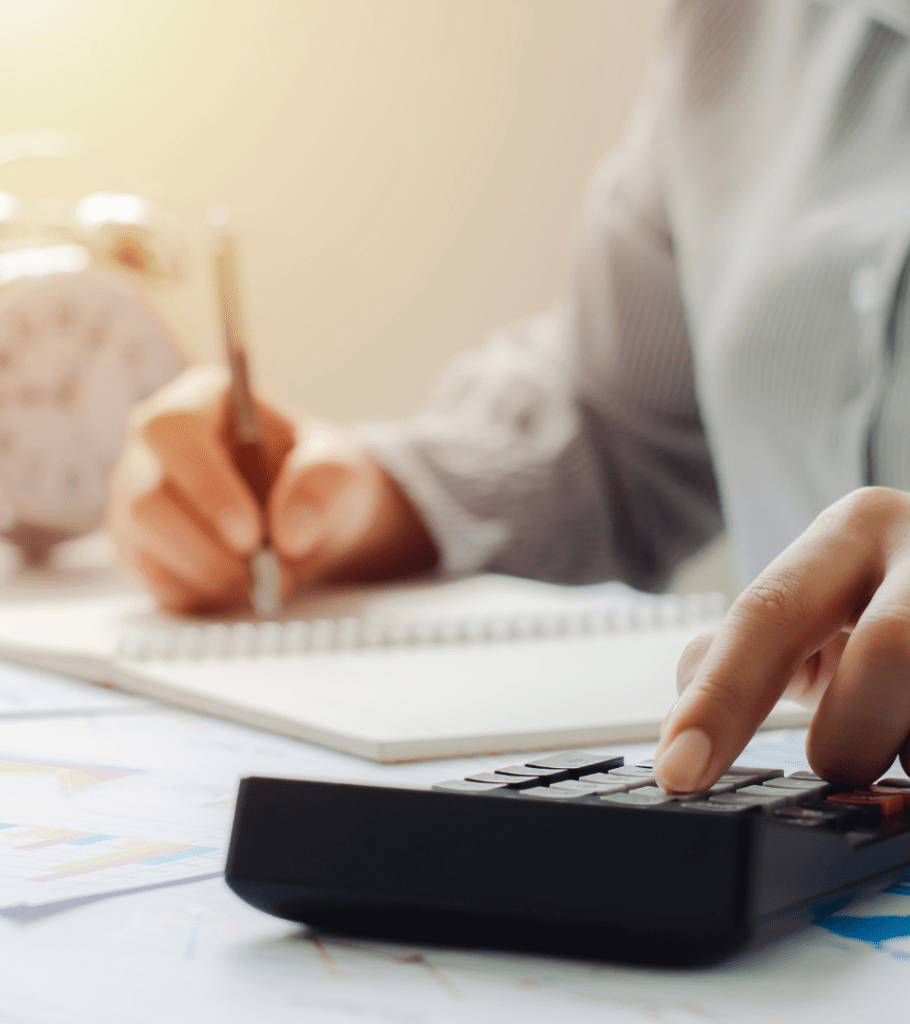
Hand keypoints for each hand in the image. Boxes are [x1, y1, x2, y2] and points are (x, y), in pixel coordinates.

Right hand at [108, 366, 436, 613]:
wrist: (315, 520)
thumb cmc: (320, 478)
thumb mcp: (340, 469)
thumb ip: (323, 485)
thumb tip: (291, 533)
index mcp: (200, 401)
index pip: (170, 429)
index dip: (203, 484)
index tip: (251, 533)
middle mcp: (155, 447)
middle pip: (145, 498)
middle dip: (208, 548)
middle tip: (264, 573)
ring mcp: (138, 500)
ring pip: (143, 546)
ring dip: (211, 575)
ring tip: (267, 582)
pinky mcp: (141, 550)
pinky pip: (154, 582)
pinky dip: (205, 594)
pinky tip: (243, 585)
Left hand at [653, 487, 909, 791]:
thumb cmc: (886, 600)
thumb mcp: (816, 602)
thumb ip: (743, 650)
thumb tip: (686, 716)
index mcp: (856, 529)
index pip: (769, 614)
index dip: (720, 700)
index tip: (677, 771)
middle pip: (893, 652)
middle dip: (853, 736)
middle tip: (839, 760)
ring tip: (905, 740)